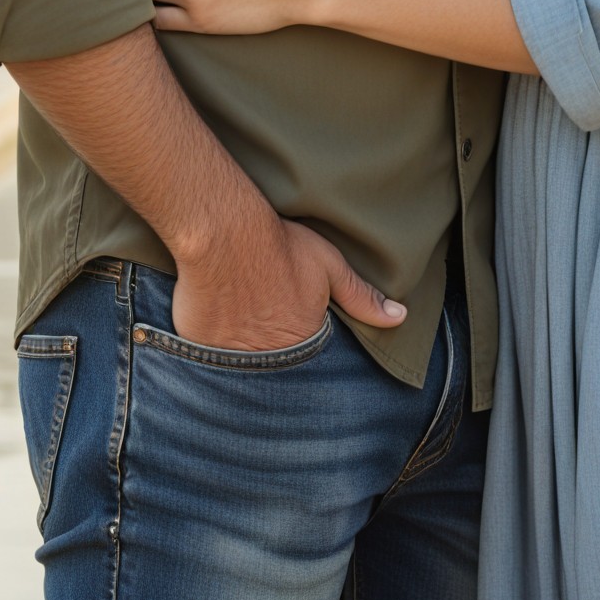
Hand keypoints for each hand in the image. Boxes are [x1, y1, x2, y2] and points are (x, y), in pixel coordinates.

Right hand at [173, 211, 406, 351]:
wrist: (223, 233)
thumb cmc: (279, 245)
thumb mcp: (329, 266)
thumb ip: (361, 296)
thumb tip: (399, 317)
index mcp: (302, 342)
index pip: (305, 354)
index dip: (297, 334)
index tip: (287, 313)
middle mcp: (268, 359)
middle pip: (274, 363)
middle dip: (270, 348)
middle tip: (261, 315)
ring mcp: (231, 359)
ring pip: (240, 366)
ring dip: (241, 351)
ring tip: (239, 320)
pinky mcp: (200, 350)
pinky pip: (208, 358)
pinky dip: (211, 347)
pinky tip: (213, 322)